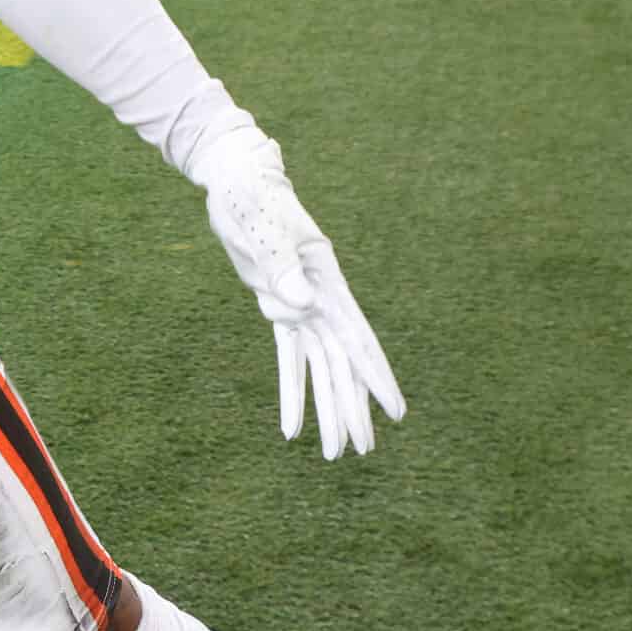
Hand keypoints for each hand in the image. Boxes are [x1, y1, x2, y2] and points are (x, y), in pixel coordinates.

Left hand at [188, 127, 404, 458]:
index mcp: (325, 279)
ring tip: (333, 453)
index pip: (357, 336)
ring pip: (320, 368)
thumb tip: (300, 307)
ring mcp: (300, 305)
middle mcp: (320, 298)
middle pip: (341, 363)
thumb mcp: (261, 223)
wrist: (235, 177)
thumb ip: (279, 262)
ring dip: (327, 409)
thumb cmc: (251, 192)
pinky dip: (292, 391)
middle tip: (361, 451)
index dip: (376, 375)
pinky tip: (292, 427)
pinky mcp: (276, 306)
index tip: (396, 410)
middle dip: (352, 407)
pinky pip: (289, 358)